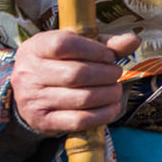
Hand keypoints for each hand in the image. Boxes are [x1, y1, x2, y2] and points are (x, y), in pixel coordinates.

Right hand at [10, 29, 140, 134]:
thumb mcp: (77, 46)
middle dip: (107, 74)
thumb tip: (133, 41)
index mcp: (36, 47)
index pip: (64, 45)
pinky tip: (112, 107)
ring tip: (115, 89)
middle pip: (77, 74)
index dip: (94, 50)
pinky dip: (103, 115)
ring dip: (109, 94)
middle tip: (116, 73)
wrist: (27, 90)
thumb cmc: (60, 61)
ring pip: (82, 98)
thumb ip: (105, 43)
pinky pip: (79, 120)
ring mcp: (33, 99)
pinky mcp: (42, 121)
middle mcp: (29, 73)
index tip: (108, 56)